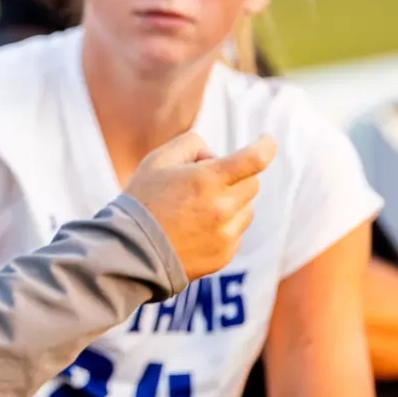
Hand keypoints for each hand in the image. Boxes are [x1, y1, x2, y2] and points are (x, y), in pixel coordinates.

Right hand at [124, 133, 276, 280]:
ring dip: (231, 204)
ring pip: (246, 209)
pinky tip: (196, 230)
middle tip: (204, 182)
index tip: (266, 141)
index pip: (254, 159)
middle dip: (235, 178)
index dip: (265, 146)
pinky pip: (236, 233)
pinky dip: (223, 227)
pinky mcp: (225, 255)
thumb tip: (213, 155)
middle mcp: (223, 208)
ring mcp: (226, 235)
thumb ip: (190, 144)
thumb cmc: (143, 201)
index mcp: (208, 180)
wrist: (131, 252)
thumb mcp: (158, 160)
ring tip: (197, 210)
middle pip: (252, 183)